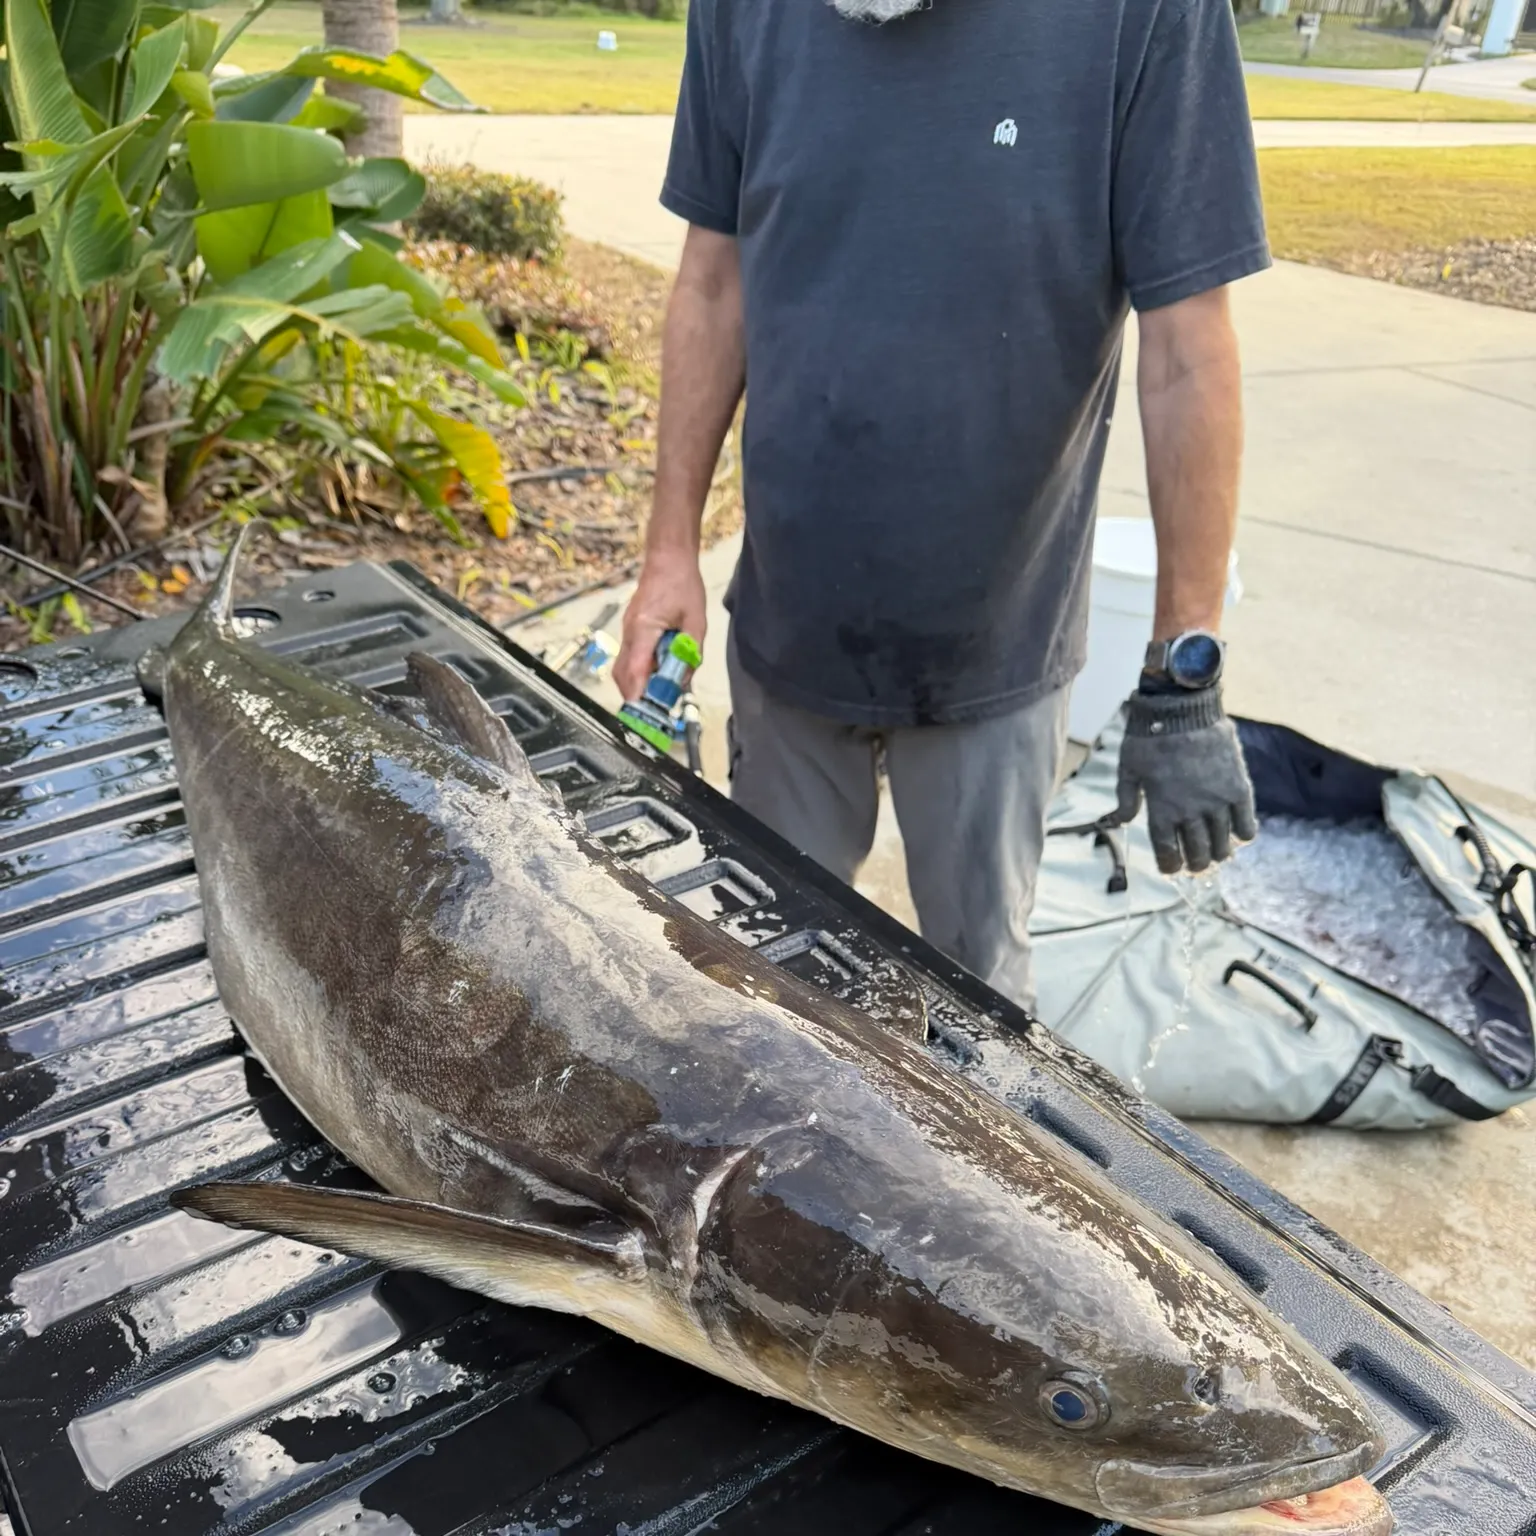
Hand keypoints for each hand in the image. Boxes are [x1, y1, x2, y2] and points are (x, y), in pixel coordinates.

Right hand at [613, 547, 706, 702]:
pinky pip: (628, 658)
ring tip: (659, 693)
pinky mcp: (630, 630)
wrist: (668, 558)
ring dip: (637, 685)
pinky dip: (639, 672)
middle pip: (622, 675)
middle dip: (636, 696)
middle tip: (656, 709)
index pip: (635, 670)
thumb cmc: (683, 585)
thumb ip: (691, 654)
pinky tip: (658, 673)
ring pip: (623, 668)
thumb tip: (683, 681)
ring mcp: (626, 631)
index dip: (638, 695)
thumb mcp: (696, 622)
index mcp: (644, 629)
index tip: (646, 714)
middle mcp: (629, 632)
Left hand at [1115, 687, 1256, 875]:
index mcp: (1161, 809)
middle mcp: (1190, 812)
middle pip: (1198, 853)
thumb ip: (1126, 799)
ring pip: (1223, 845)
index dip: (1170, 865)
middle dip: (1196, 864)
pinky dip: (1243, 834)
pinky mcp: (1239, 789)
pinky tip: (1238, 834)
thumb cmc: (1148, 737)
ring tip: (1216, 853)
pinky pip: (1246, 824)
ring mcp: (1217, 802)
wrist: (1182, 708)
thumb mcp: (1127, 768)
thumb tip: (1120, 822)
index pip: (1167, 852)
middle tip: (1196, 863)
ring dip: (1219, 853)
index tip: (1172, 868)